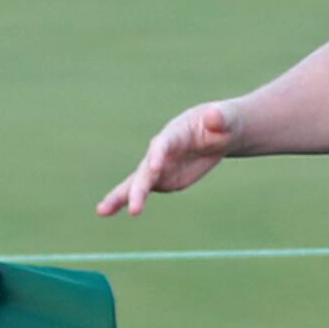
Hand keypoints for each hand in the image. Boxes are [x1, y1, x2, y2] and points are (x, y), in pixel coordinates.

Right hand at [99, 101, 234, 215]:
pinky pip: (142, 191)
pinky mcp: (162, 179)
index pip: (163, 144)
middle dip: (139, 188)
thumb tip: (215, 115)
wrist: (219, 133)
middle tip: (134, 208)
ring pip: (137, 182)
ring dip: (121, 196)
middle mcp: (161, 150)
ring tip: (101, 211)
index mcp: (176, 133)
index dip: (158, 155)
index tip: (155, 168)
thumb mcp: (227, 119)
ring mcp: (159, 166)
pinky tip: (108, 211)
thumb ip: (220, 118)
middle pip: (147, 169)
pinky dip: (128, 201)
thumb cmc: (224, 122)